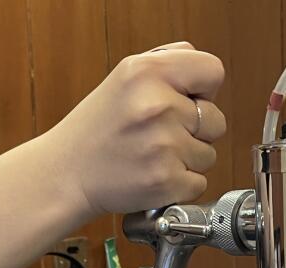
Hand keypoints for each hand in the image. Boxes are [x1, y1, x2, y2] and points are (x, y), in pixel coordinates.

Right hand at [51, 41, 225, 215]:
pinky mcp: (167, 181)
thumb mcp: (124, 77)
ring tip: (154, 156)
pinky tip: (154, 175)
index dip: (205, 90)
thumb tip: (206, 75)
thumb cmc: (98, 128)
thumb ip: (169, 64)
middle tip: (162, 135)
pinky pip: (199, 182)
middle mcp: (158, 106)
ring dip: (188, 160)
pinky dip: (181, 184)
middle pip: (217, 120)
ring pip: (209, 155)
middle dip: (196, 131)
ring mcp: (164, 146)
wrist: (68, 173)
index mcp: (148, 73)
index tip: (188, 102)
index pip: (213, 71)